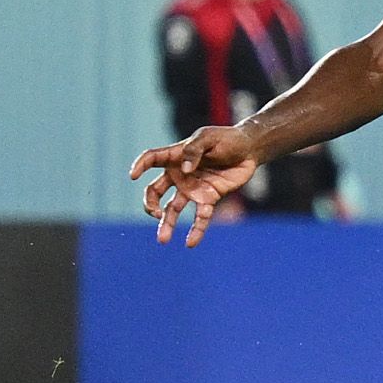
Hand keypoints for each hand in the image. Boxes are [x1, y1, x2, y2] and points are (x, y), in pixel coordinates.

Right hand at [133, 126, 262, 241]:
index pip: (152, 159)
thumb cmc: (227, 139)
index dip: (140, 166)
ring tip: (163, 240)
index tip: (133, 176)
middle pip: (155, 190)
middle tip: (154, 213)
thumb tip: (184, 170)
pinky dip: (196, 230)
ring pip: (173, 209)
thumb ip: (194, 151)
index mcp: (176, 156)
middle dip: (150, 203)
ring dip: (167, 224)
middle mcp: (180, 175)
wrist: (249, 150)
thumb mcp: (209, 138)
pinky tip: (190, 243)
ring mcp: (193, 188)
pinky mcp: (208, 198)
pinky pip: (200, 217)